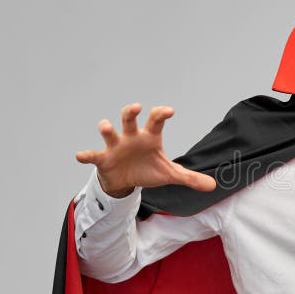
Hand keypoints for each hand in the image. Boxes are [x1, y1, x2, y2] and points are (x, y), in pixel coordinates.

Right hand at [75, 104, 216, 197]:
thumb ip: (190, 178)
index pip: (156, 120)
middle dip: (130, 111)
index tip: (169, 111)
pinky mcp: (103, 159)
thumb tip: (214, 186)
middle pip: (129, 118)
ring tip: (107, 127)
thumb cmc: (148, 170)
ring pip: (109, 132)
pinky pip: (92, 155)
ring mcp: (115, 146)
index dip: (161, 114)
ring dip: (106, 128)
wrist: (127, 181)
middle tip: (136, 107)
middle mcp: (131, 137)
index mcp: (149, 137)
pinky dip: (86, 155)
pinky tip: (80, 156)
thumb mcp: (170, 174)